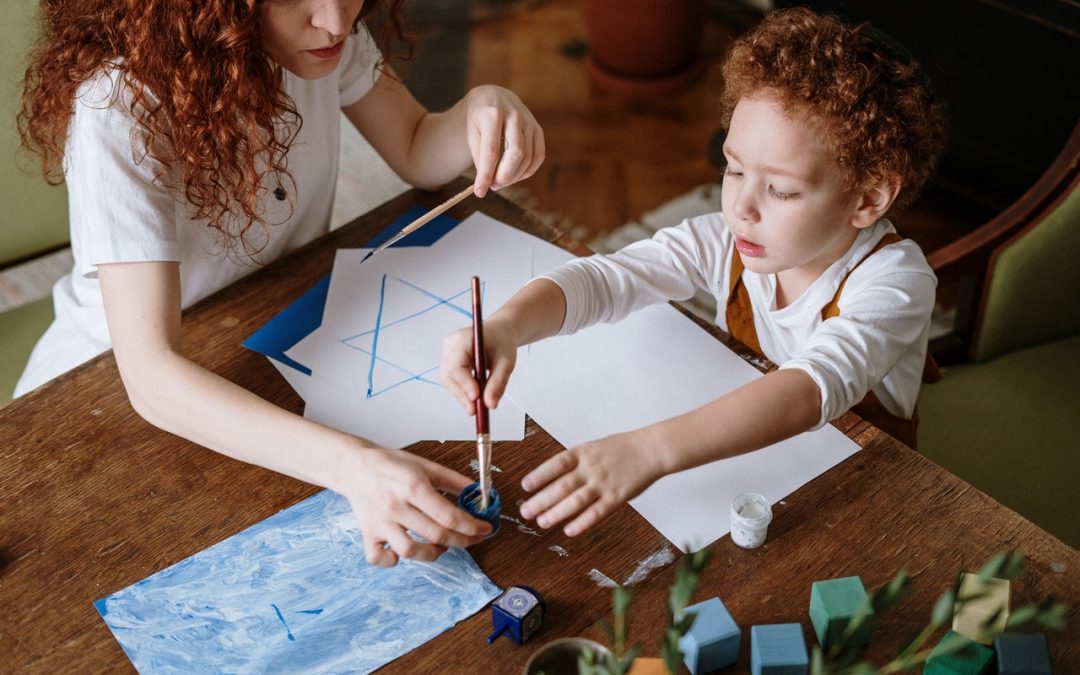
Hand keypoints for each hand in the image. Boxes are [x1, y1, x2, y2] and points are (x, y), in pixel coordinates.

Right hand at [342, 445, 491, 566]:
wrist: (355, 466)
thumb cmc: (391, 465)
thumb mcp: (425, 465)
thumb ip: (453, 481)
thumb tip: (479, 494)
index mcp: (413, 486)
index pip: (449, 515)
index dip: (472, 526)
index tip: (485, 529)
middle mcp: (396, 506)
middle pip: (436, 535)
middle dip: (462, 541)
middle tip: (472, 538)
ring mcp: (380, 522)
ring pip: (409, 551)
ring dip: (432, 554)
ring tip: (441, 546)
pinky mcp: (368, 533)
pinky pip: (378, 558)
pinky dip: (392, 561)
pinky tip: (403, 552)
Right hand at [440, 318, 518, 413]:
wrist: (499, 333)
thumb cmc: (502, 342)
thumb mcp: (506, 362)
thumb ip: (498, 383)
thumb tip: (490, 405)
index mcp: (463, 338)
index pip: (456, 364)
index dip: (464, 383)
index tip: (476, 397)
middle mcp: (450, 345)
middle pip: (448, 375)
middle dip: (462, 395)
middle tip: (476, 411)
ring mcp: (447, 354)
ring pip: (448, 381)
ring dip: (462, 396)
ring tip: (477, 408)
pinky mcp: (448, 362)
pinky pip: (452, 381)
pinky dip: (462, 392)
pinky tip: (474, 399)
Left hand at [464, 85, 544, 196]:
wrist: (494, 98)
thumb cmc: (480, 119)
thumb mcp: (473, 134)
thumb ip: (480, 157)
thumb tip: (488, 182)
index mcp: (492, 114)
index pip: (491, 150)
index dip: (486, 174)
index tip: (479, 192)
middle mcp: (514, 115)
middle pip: (516, 154)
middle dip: (504, 176)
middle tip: (493, 186)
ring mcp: (529, 122)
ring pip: (527, 158)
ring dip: (514, 176)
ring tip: (500, 180)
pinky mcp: (538, 130)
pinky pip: (538, 157)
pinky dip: (527, 171)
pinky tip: (515, 175)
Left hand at [518, 430, 665, 535]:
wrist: (651, 450)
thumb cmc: (622, 448)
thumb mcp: (594, 447)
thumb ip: (575, 461)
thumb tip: (552, 477)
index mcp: (583, 453)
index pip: (556, 464)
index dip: (539, 475)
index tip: (525, 486)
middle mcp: (591, 468)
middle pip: (562, 486)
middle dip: (541, 500)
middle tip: (525, 511)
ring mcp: (603, 483)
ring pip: (576, 501)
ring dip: (557, 513)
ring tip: (542, 522)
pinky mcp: (616, 497)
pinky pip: (596, 512)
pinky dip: (582, 522)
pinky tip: (569, 530)